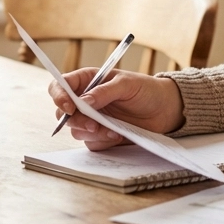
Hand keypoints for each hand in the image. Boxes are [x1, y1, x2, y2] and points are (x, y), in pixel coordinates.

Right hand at [48, 69, 183, 150]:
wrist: (164, 109)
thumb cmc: (147, 90)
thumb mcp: (127, 84)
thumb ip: (104, 92)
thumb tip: (83, 101)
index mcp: (88, 81)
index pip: (61, 86)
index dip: (59, 96)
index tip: (68, 107)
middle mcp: (86, 100)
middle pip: (63, 113)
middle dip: (76, 121)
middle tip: (93, 124)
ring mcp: (92, 119)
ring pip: (76, 131)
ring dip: (92, 132)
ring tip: (113, 129)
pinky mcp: (100, 134)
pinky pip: (91, 142)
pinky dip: (102, 140)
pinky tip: (117, 134)